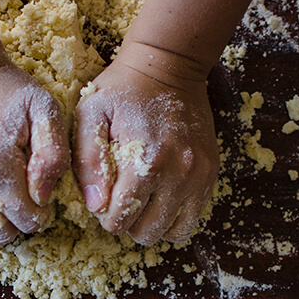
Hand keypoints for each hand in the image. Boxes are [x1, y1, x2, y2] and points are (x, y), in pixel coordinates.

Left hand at [73, 42, 218, 244]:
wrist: (169, 65)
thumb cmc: (122, 89)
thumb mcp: (91, 114)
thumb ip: (88, 162)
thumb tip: (95, 205)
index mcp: (146, 162)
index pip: (120, 220)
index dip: (104, 215)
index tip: (102, 197)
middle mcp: (178, 174)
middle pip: (147, 232)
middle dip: (127, 222)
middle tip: (119, 198)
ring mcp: (199, 175)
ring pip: (175, 232)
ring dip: (152, 224)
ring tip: (140, 201)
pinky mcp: (210, 173)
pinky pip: (193, 217)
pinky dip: (173, 216)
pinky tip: (159, 196)